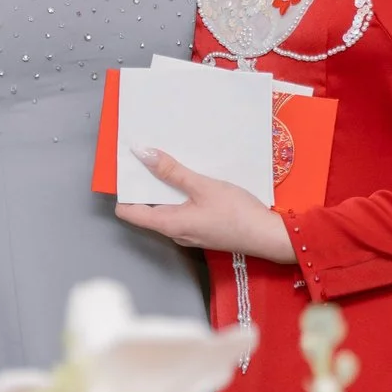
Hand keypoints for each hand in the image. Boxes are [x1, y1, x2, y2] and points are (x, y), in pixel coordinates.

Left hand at [116, 149, 295, 261]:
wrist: (267, 236)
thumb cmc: (236, 213)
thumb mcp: (203, 186)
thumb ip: (172, 171)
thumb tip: (144, 155)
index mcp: (168, 224)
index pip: (129, 213)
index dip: (124, 191)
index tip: (126, 170)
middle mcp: (174, 232)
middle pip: (147, 209)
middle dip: (146, 184)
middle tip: (147, 157)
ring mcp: (189, 233)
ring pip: (167, 209)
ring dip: (166, 189)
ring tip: (169, 163)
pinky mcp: (202, 230)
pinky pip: (182, 211)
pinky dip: (181, 195)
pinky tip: (192, 179)